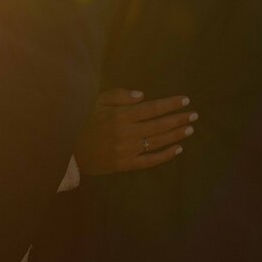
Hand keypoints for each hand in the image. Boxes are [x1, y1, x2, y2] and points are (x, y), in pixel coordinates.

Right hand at [74, 88, 196, 174]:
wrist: (68, 150)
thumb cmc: (81, 122)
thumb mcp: (95, 102)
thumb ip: (118, 96)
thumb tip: (143, 96)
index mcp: (120, 116)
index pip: (152, 108)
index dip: (170, 104)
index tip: (185, 100)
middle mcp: (127, 133)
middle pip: (159, 125)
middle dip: (179, 119)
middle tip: (194, 115)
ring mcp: (127, 150)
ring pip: (158, 142)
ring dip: (176, 135)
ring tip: (190, 129)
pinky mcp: (126, 165)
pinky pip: (150, 161)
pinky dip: (165, 155)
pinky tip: (177, 149)